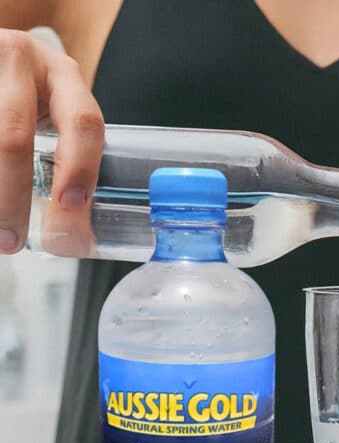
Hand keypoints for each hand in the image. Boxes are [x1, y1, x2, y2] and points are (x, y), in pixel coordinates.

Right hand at [0, 29, 103, 254]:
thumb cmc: (28, 92)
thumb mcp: (54, 107)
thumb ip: (67, 151)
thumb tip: (73, 234)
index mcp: (62, 75)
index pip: (83, 124)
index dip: (79, 169)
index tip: (71, 208)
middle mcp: (20, 60)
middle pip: (14, 139)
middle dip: (12, 199)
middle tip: (11, 241)